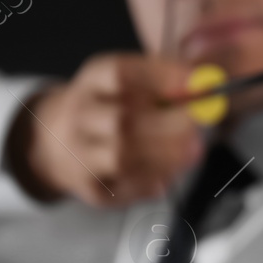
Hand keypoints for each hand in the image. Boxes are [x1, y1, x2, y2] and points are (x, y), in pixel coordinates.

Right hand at [6, 53, 204, 205]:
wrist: (56, 140)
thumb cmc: (108, 105)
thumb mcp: (128, 81)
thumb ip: (164, 81)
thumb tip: (206, 85)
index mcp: (93, 79)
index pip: (121, 73)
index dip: (162, 77)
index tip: (198, 82)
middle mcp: (80, 114)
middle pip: (121, 120)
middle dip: (169, 123)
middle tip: (199, 122)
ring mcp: (80, 152)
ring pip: (121, 156)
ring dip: (165, 155)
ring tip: (194, 150)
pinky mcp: (88, 187)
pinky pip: (122, 188)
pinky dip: (150, 182)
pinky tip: (168, 174)